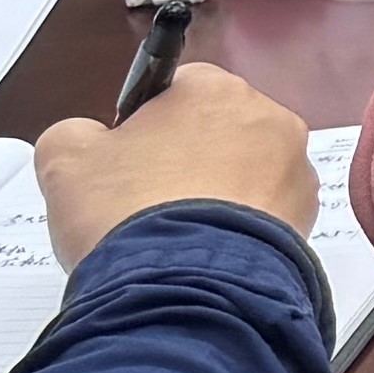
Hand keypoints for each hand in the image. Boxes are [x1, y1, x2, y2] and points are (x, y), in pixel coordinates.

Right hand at [37, 64, 317, 269]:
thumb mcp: (65, 158)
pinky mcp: (308, 215)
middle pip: (218, 132)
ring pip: (247, 174)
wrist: (181, 284)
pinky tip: (209, 251)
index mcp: (212, 88)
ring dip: (219, 194)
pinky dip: (242, 228)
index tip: (127, 163)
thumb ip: (76, 133)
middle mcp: (268, 117)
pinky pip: (268, 214)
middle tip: (149, 202)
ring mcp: (296, 168)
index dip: (146, 128)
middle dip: (187, 160)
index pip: (176, 93)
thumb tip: (87, 137)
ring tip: (178, 233)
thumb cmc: (124, 210)